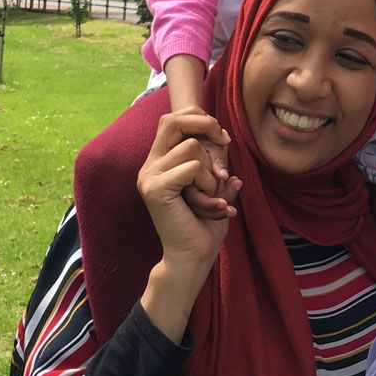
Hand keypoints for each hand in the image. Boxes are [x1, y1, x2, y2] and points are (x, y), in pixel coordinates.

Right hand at [139, 111, 241, 267]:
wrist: (193, 256)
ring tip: (212, 192)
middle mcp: (149, 166)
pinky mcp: (155, 189)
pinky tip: (208, 201)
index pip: (172, 119)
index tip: (223, 139)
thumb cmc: (205, 224)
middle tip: (225, 144)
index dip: (199, 119)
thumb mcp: (215, 186)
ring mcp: (149, 176)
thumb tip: (226, 143)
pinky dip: (208, 182)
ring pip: (191, 146)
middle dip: (206, 126)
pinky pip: (192, 166)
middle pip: (172, 121)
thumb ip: (217, 163)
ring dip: (211, 168)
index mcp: (159, 162)